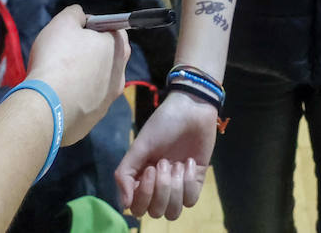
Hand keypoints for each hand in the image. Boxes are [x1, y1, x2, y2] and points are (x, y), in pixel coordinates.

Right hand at [27, 5, 129, 144]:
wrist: (46, 108)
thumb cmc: (57, 59)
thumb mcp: (63, 22)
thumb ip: (76, 14)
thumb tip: (82, 18)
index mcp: (118, 49)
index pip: (113, 30)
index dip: (92, 27)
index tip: (73, 32)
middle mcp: (120, 75)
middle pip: (105, 57)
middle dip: (87, 53)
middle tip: (64, 53)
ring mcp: (108, 101)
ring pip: (95, 81)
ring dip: (81, 76)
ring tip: (57, 77)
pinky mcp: (93, 120)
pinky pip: (84, 102)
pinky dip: (74, 97)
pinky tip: (57, 96)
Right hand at [115, 90, 218, 219]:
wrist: (192, 109)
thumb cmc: (163, 124)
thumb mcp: (139, 146)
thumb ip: (125, 174)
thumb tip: (124, 206)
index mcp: (141, 178)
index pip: (137, 208)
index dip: (143, 195)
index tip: (149, 169)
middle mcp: (158, 186)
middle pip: (156, 212)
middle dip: (161, 189)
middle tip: (163, 162)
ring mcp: (177, 185)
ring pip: (173, 211)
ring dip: (175, 189)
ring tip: (177, 165)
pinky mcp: (196, 181)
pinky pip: (191, 200)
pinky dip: (189, 182)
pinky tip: (190, 161)